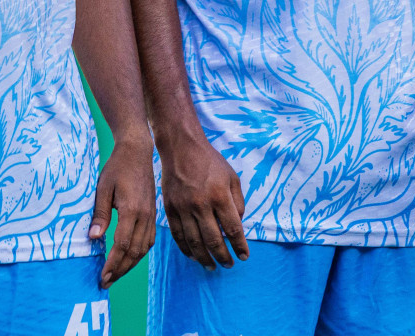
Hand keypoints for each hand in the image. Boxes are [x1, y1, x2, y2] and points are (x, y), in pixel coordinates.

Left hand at [90, 134, 156, 287]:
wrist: (137, 153)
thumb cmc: (116, 168)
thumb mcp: (102, 187)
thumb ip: (99, 214)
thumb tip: (94, 238)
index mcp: (131, 210)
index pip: (122, 245)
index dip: (113, 264)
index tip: (103, 277)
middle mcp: (144, 217)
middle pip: (134, 252)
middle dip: (120, 270)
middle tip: (106, 282)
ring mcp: (151, 216)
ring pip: (143, 249)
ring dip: (130, 265)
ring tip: (116, 275)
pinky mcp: (153, 215)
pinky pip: (149, 241)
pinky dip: (139, 254)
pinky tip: (130, 259)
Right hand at [158, 133, 247, 269]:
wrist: (181, 147)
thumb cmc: (210, 162)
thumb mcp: (232, 177)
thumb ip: (238, 202)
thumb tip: (237, 225)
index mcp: (219, 196)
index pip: (233, 229)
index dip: (240, 246)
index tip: (244, 257)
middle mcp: (201, 204)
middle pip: (214, 240)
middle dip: (223, 257)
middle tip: (229, 265)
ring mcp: (183, 207)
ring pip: (194, 241)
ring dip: (204, 258)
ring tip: (212, 266)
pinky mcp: (169, 208)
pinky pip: (177, 234)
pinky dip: (185, 248)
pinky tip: (193, 255)